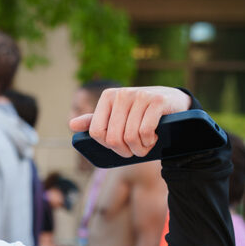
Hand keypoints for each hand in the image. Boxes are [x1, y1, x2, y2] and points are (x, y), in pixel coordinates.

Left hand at [69, 86, 190, 158]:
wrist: (173, 102)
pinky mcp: (157, 101)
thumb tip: (72, 125)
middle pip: (113, 138)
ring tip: (145, 145)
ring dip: (139, 149)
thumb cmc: (140, 113)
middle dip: (125, 151)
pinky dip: (149, 141)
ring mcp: (140, 95)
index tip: (119, 145)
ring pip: (130, 137)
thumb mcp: (117, 115)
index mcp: (108, 96)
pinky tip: (154, 137)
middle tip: (135, 150)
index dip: (108, 146)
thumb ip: (95, 121)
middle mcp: (122, 94)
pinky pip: (145, 131)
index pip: (97, 132)